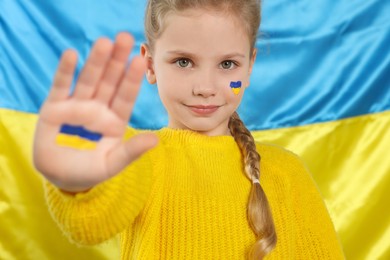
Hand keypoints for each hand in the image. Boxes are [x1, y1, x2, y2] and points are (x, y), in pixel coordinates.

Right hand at [33, 33, 157, 191]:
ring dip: (95, 62)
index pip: (125, 97)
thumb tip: (155, 140)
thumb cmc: (90, 171)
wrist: (61, 177)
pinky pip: (60, 87)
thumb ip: (131, 152)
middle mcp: (98, 109)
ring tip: (104, 42)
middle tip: (125, 38)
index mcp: (115, 120)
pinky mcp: (54, 107)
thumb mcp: (112, 163)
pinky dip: (65, 72)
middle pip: (109, 82)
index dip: (131, 80)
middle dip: (116, 61)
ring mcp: (76, 106)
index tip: (140, 61)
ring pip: (88, 80)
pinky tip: (72, 54)